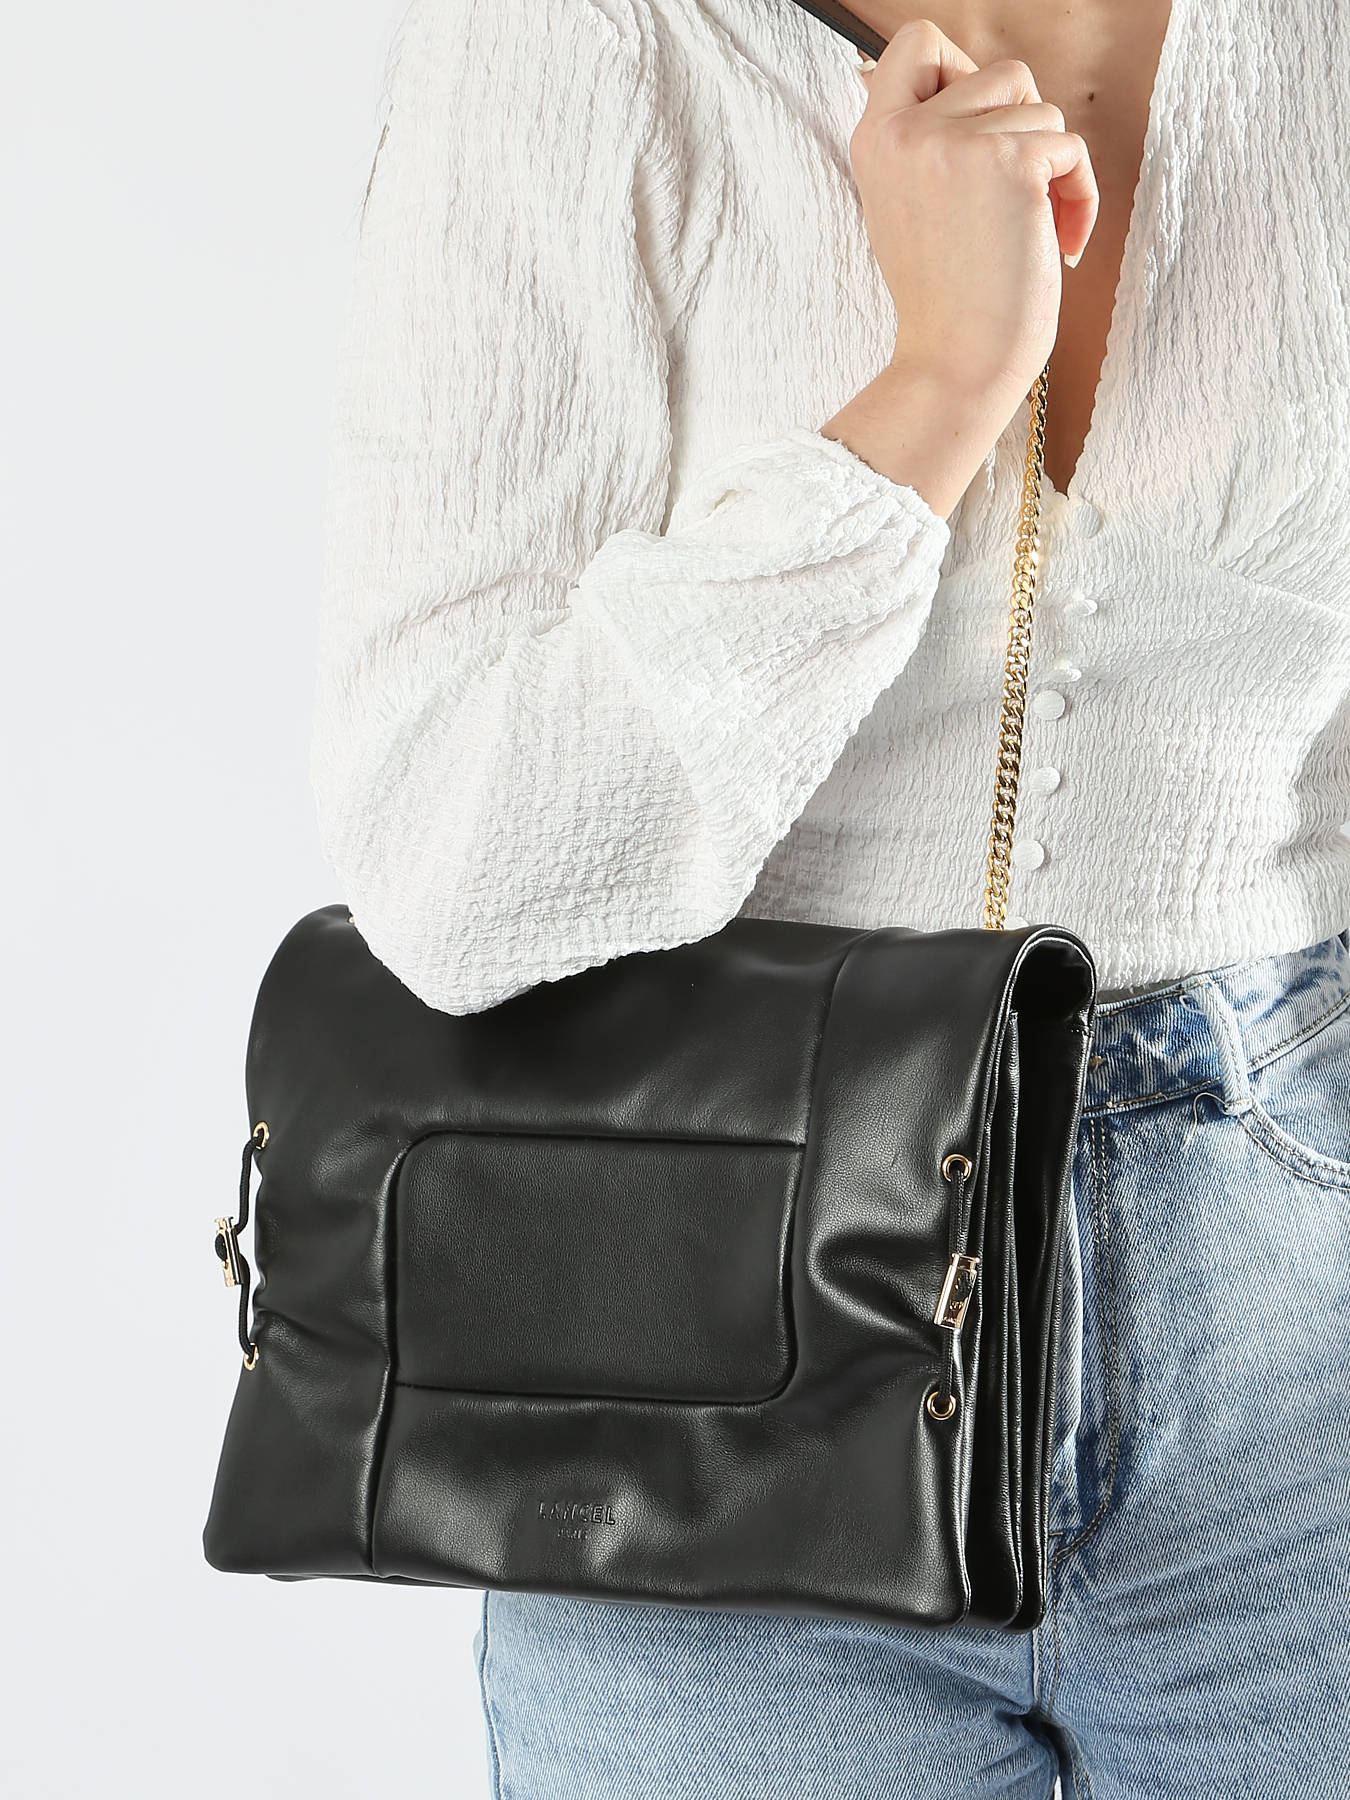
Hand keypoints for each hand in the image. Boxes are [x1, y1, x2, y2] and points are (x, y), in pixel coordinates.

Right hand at [852, 17, 1098, 420]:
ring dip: (1052, 167)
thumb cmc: (944, 300)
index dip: (960, 67)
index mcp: (876, 138)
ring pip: (1041, 109)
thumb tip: (950, 76)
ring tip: (1030, 229)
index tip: (976, 128)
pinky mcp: (1011, 162)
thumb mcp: (906, 206)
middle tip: (1011, 197)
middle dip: (1023, 129)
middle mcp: (908, 131)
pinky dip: (1079, 195)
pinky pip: (1070, 147)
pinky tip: (1058, 245)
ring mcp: (957, 143)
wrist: (956, 365)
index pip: (918, 42)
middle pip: (1001, 71)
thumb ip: (922, 141)